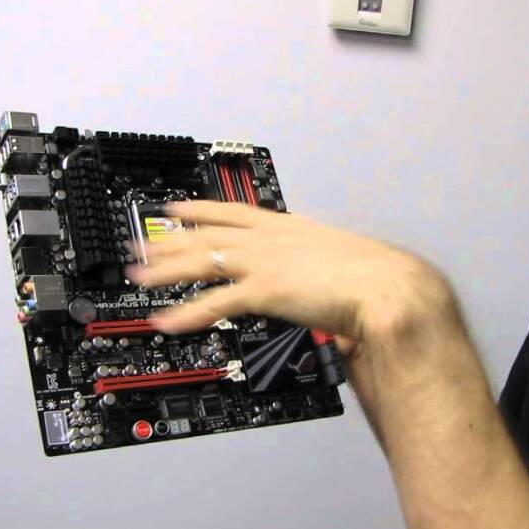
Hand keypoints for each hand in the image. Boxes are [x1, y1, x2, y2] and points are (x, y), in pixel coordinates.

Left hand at [125, 201, 454, 348]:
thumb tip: (311, 277)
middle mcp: (271, 239)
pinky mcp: (264, 290)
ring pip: (201, 261)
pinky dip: (187, 314)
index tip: (175, 207)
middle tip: (141, 244)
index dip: (199, 210)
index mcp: (288, 227)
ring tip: (139, 277)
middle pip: (206, 234)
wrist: (389, 288)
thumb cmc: (376, 279)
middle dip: (169, 240)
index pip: (232, 213)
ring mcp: (265, 262)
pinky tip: (166, 321)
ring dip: (166, 270)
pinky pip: (214, 303)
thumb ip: (316, 265)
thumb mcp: (339, 261)